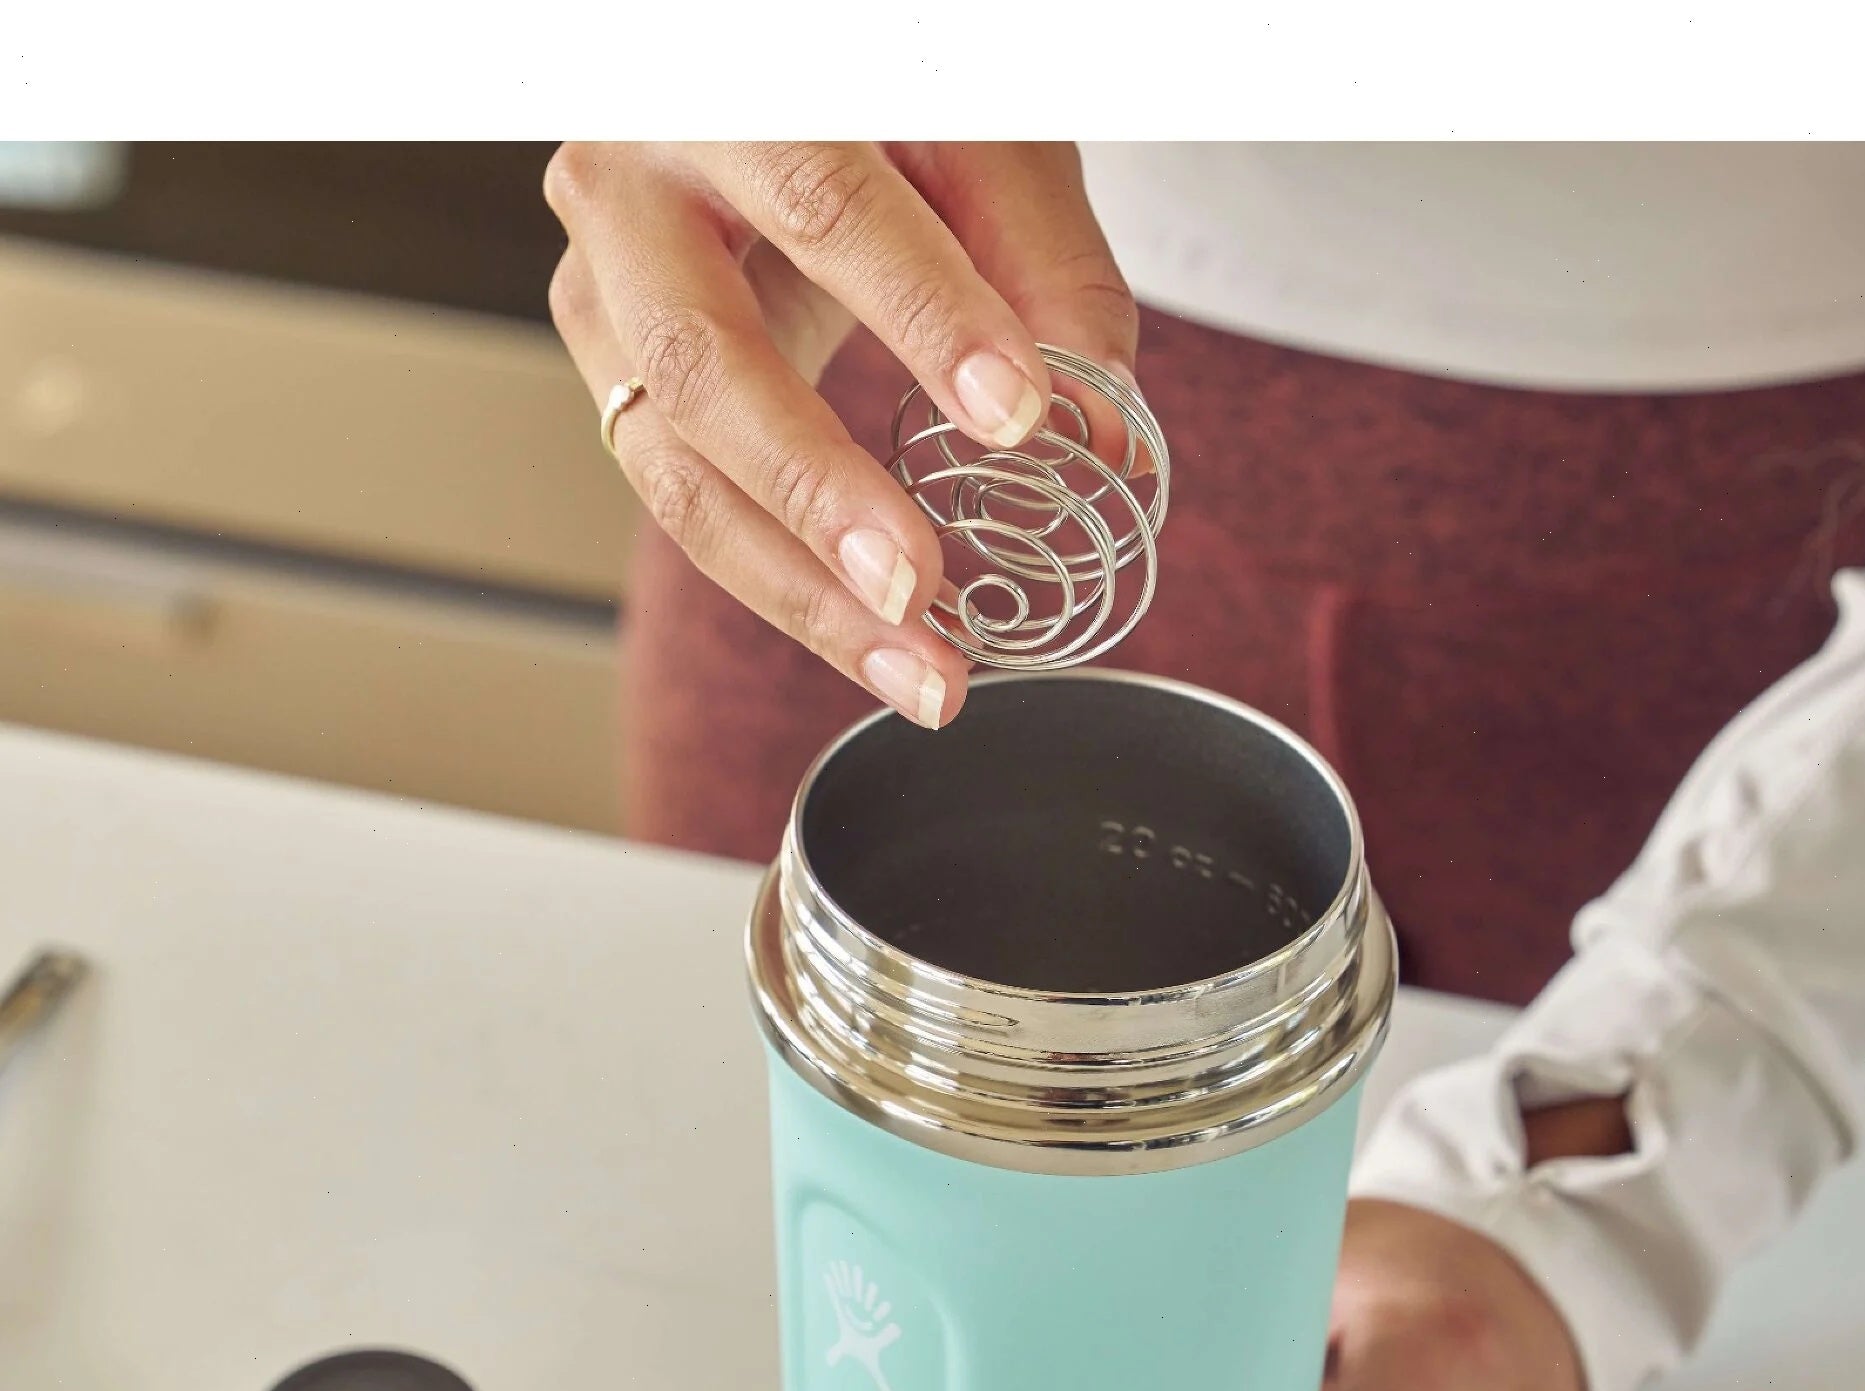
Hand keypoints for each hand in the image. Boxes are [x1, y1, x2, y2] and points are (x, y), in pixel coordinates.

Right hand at [544, 142, 1138, 728]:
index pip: (824, 206)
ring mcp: (599, 295)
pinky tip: (870, 640)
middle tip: (919, 588)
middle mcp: (627, 189)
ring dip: (799, 591)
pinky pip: (687, 505)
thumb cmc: (868, 100)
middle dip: (819, 496)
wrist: (753, 94)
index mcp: (720, 88)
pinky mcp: (613, 380)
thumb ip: (1045, 264)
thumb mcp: (976, 133)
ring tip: (913, 669)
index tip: (1016, 418)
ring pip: (675, 470)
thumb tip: (1105, 434)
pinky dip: (785, 587)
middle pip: (704, 364)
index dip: (923, 317)